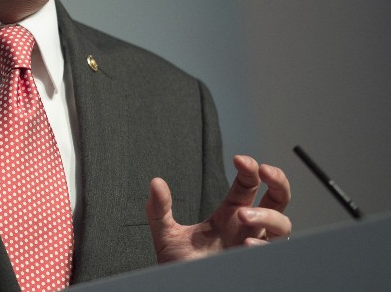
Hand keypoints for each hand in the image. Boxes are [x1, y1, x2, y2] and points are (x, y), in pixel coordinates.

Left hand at [146, 154, 290, 262]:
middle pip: (278, 199)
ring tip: (243, 215)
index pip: (249, 184)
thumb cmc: (180, 266)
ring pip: (282, 226)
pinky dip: (263, 247)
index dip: (249, 168)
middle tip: (264, 171)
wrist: (180, 289)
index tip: (238, 159)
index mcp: (230, 214)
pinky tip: (247, 245)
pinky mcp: (255, 266)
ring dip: (267, 216)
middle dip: (278, 181)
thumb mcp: (167, 235)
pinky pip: (275, 254)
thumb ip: (160, 209)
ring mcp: (254, 247)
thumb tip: (155, 182)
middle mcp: (247, 229)